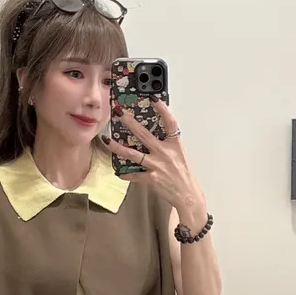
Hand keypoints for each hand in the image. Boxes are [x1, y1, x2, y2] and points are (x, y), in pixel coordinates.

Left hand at [108, 98, 207, 226]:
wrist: (189, 196)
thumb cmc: (185, 176)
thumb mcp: (180, 155)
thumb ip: (168, 145)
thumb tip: (153, 136)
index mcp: (175, 145)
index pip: (170, 123)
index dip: (163, 110)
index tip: (153, 98)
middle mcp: (165, 153)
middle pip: (144, 134)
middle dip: (129, 121)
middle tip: (118, 112)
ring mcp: (157, 166)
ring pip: (133, 154)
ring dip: (118, 147)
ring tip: (107, 140)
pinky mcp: (151, 179)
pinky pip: (135, 175)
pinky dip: (126, 174)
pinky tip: (119, 172)